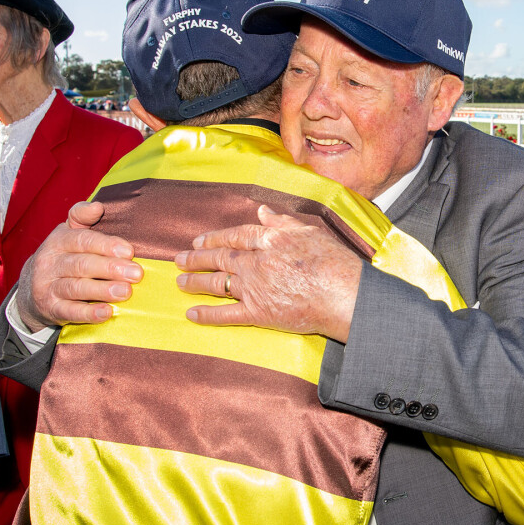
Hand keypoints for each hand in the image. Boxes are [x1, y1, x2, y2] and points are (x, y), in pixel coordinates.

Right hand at [16, 201, 142, 332]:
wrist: (30, 290)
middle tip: (136, 274)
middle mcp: (50, 262)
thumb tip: (98, 205)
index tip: (129, 251)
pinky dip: (88, 314)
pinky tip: (107, 312)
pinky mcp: (50, 309)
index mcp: (58, 240)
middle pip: (81, 264)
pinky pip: (69, 312)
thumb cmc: (63, 257)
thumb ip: (83, 218)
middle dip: (110, 268)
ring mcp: (48, 287)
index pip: (82, 240)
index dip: (106, 245)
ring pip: (75, 288)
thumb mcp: (68, 233)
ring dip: (102, 290)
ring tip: (125, 292)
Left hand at [175, 205, 361, 342]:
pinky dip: (207, 314)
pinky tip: (191, 314)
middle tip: (178, 259)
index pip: (236, 236)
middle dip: (197, 258)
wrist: (344, 294)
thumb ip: (282, 221)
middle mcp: (258, 262)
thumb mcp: (309, 231)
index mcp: (270, 239)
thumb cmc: (334, 262)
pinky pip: (227, 314)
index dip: (215, 238)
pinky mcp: (259, 313)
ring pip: (218, 283)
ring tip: (179, 282)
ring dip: (195, 282)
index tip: (199, 240)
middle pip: (221, 258)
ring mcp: (256, 288)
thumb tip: (261, 209)